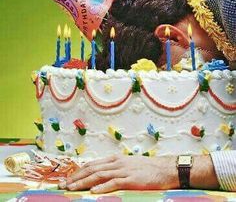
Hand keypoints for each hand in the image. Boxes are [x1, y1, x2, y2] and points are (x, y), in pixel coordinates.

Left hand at [58, 154, 178, 192]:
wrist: (163, 168)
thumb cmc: (146, 168)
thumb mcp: (127, 164)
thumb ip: (114, 168)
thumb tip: (100, 175)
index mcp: (114, 159)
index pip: (92, 164)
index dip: (78, 171)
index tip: (67, 178)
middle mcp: (116, 163)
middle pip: (92, 169)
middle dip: (76, 177)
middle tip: (63, 185)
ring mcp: (123, 170)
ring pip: (99, 175)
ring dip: (84, 182)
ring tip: (72, 188)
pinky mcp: (130, 179)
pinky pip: (114, 183)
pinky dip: (102, 187)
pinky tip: (93, 192)